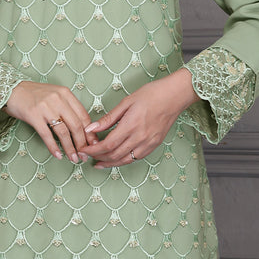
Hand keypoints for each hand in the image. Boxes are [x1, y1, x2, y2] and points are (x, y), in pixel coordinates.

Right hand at [5, 81, 99, 162]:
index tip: (92, 144)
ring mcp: (45, 107)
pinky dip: (53, 147)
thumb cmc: (33, 95)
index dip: (90, 133)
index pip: (83, 116)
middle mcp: (57, 99)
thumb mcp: (54, 95)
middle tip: (84, 155)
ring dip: (70, 148)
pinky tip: (58, 155)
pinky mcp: (33, 116)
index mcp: (65, 94)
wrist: (10, 89)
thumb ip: (67, 108)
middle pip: (76, 125)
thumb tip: (82, 128)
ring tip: (73, 158)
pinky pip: (47, 135)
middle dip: (82, 144)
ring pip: (63, 132)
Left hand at [82, 68, 199, 167]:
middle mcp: (140, 137)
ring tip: (99, 163)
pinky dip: (124, 161)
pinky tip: (117, 159)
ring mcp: (148, 143)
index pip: (107, 144)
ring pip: (125, 160)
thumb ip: (108, 118)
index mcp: (131, 125)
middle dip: (99, 158)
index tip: (84, 149)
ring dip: (110, 163)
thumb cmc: (152, 94)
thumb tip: (91, 128)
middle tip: (88, 156)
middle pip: (114, 155)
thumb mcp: (126, 102)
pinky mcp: (154, 145)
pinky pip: (136, 158)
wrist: (174, 96)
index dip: (93, 150)